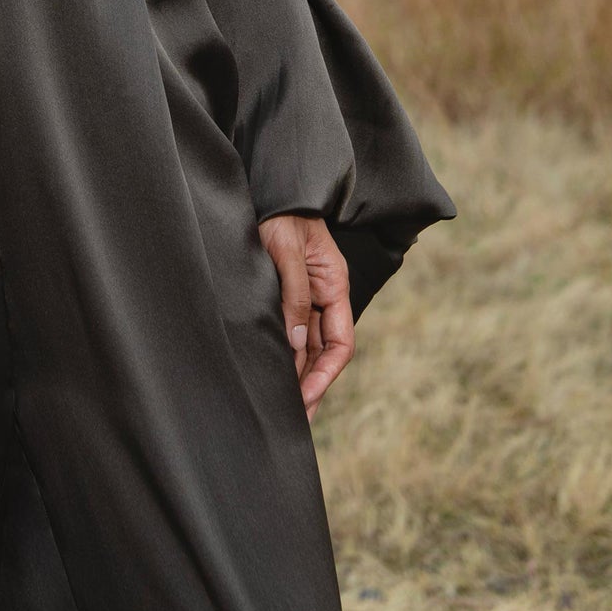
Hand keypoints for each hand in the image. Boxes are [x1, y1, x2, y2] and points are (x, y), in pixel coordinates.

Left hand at [256, 213, 353, 420]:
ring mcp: (306, 296)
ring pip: (306, 346)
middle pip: (323, 352)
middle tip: (294, 420)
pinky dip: (284, 353)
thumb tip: (297, 343)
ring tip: (281, 407)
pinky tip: (271, 372)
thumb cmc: (282, 215)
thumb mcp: (287, 252)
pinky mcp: (286, 293)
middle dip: (311, 385)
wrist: (271, 190)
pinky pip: (290, 331)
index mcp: (335, 286)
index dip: (325, 375)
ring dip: (296, 374)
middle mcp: (324, 296)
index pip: (340, 344)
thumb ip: (294, 295)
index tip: (307, 398)